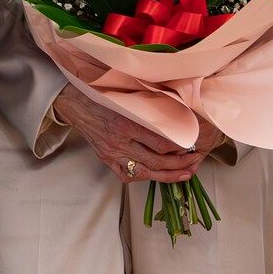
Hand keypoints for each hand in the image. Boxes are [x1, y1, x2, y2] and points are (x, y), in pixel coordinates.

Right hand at [53, 85, 204, 182]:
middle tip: (195, 161)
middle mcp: (120, 142)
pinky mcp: (107, 160)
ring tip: (185, 174)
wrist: (77, 104)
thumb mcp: (128, 97)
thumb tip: (178, 115)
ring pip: (145, 173)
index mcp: (128, 124)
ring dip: (168, 176)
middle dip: (180, 165)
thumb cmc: (104, 96)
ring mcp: (113, 154)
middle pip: (157, 162)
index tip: (192, 144)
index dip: (179, 147)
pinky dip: (144, 177)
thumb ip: (150, 107)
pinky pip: (127, 176)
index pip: (160, 143)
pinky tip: (156, 176)